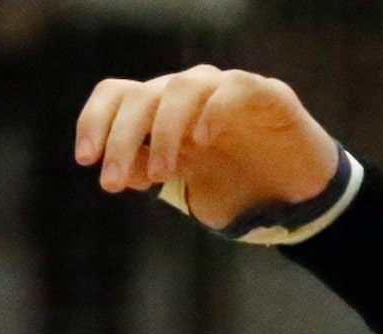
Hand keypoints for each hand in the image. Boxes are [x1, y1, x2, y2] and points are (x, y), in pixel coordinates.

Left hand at [76, 66, 338, 228]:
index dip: (95, 122)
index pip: (118, 96)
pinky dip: (213, 111)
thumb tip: (121, 170)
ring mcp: (226, 91)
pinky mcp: (266, 95)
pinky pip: (234, 88)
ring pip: (182, 88)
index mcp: (164, 112)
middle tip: (113, 183)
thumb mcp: (185, 186)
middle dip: (122, 139)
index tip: (86, 160)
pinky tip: (203, 142)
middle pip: (142, 96)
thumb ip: (152, 173)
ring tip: (163, 175)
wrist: (296, 196)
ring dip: (164, 132)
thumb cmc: (237, 187)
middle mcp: (190, 95)